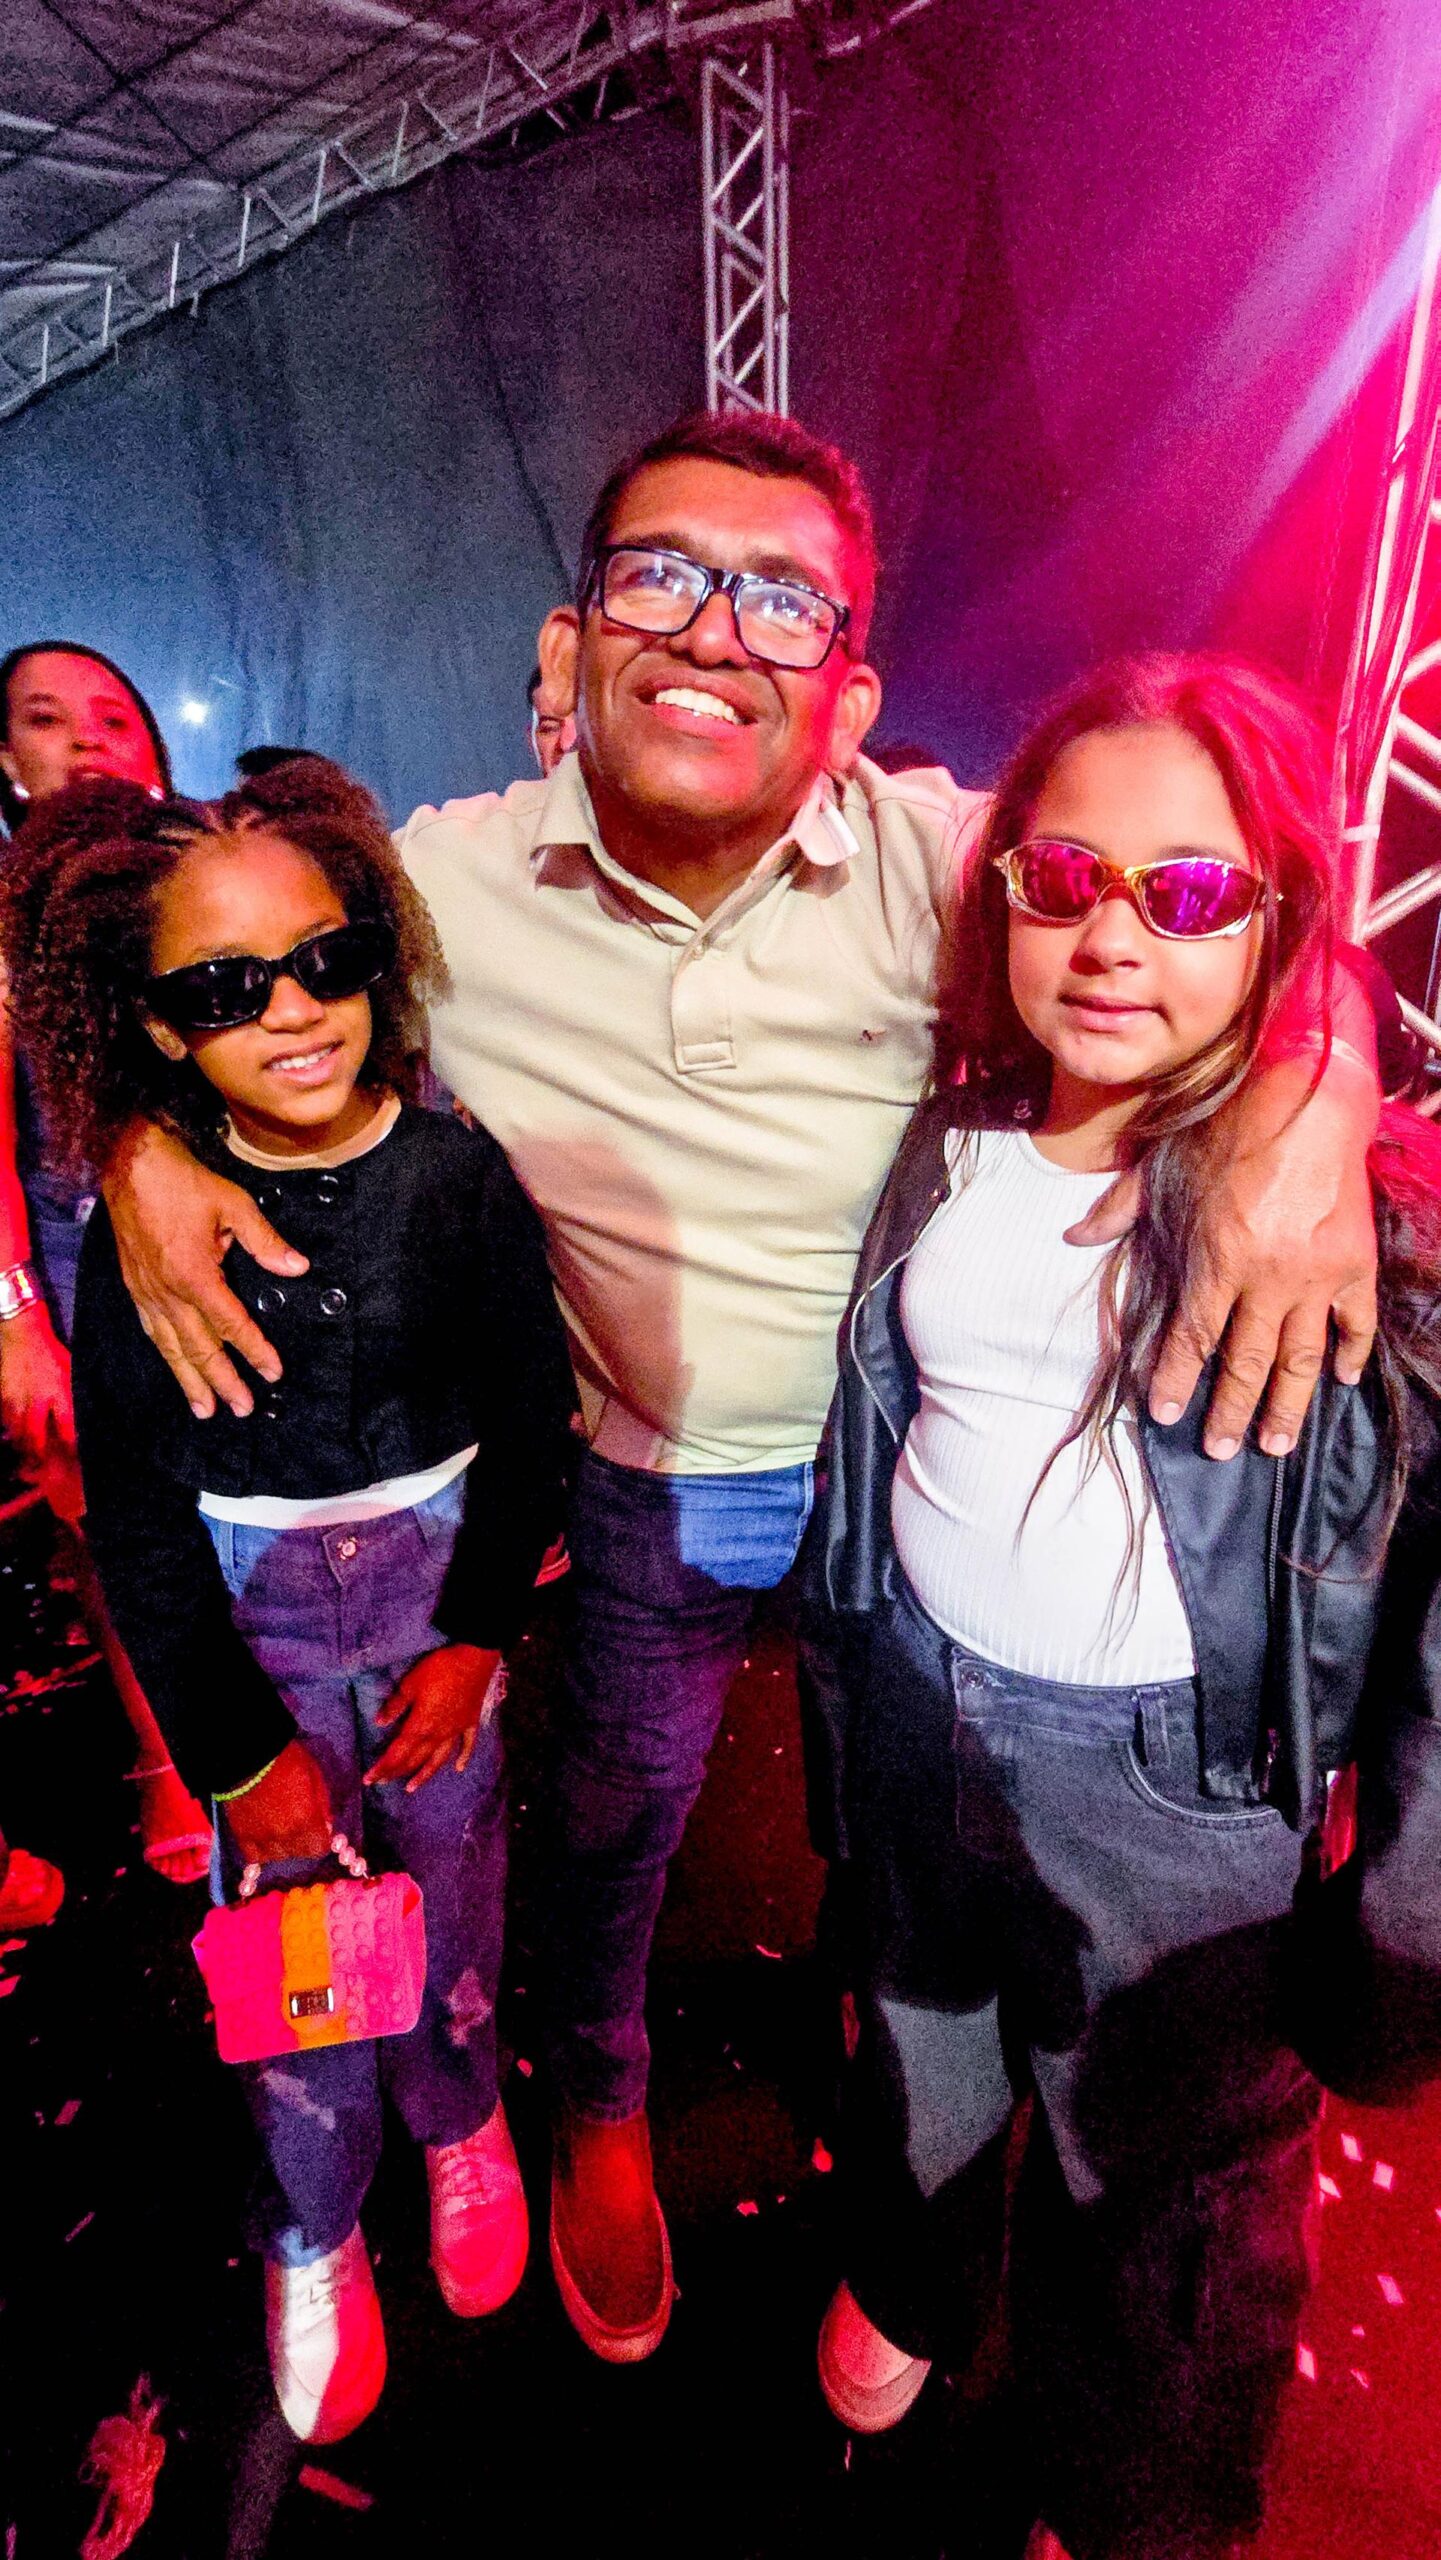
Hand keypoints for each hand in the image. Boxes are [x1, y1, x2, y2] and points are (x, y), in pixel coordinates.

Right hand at [0, 1302, 78, 1515]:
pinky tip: (15, 1437)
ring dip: (24, 1449)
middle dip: (39, 1459)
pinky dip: (11, 1432)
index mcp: (58, 1396)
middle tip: (42, 1471)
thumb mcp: (69, 1372)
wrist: (20, 1334)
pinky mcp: (2, 1399)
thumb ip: (73, 1394)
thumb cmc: (50, 1352)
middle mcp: (36, 1403)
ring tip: (28, 1462)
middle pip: (36, 1441)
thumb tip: (84, 1413)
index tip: (75, 1461)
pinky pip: (6, 1422)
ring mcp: (16, 1403)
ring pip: (18, 1435)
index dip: (71, 1450)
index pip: (67, 1431)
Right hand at [104, 1120, 307, 1418]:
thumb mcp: (234, 1204)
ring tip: (205, 1410)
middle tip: (242, 1408)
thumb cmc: (181, 1182)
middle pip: (199, 1348)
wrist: (129, 1166)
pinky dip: (166, 1355)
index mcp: (195, 1274)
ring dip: (190, 1381)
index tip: (272, 1373)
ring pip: (171, 1347)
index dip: (254, 1350)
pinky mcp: (135, 1287)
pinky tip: (175, 1367)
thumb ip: (265, 1241)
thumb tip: (297, 1267)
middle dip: (222, 1381)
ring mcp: (148, 1292)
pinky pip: (152, 1331)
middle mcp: (168, 1292)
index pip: (231, 1324)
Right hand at [223, 1739, 332, 1866]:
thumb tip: (325, 1824)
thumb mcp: (315, 1776)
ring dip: (282, 1846)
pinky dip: (261, 1850)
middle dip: (303, 1841)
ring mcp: (261, 1838)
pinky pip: (253, 1856)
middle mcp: (284, 1835)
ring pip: (277, 1856)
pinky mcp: (241, 1835)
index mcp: (306, 1820)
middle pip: (299, 1853)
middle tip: (299, 1824)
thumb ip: (322, 1805)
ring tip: (279, 1828)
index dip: (321, 1838)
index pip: (319, 1848)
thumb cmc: (286, 1760)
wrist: (247, 1754)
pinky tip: (263, 1836)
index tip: (318, 1828)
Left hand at [365, 1644, 502, 1793]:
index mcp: (420, 1726)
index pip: (398, 1753)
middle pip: (414, 1759)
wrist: (474, 1658)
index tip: (369, 1779)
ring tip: (411, 1788)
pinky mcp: (470, 1722)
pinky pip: (467, 1745)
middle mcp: (438, 1735)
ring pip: (438, 1759)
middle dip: (396, 1772)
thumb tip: (380, 1722)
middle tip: (381, 1782)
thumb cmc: (439, 1668)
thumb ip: (396, 1705)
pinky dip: (463, 1758)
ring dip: (424, 1774)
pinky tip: (458, 1769)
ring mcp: (456, 1730)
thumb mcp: (411, 1683)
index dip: (383, 1767)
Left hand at [1068, 1055, 1378, 1457]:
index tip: (1163, 1414)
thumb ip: (1117, 1210)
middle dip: (1230, 1412)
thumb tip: (1071, 1238)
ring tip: (1273, 1444)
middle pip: (1245, 1363)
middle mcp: (1267, 1278)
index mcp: (1217, 1260)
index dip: (1175, 1380)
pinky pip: (1354, 1323)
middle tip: (1222, 1452)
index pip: (1191, 1339)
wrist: (1305, 1095)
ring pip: (1300, 1358)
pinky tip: (1339, 1381)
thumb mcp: (1161, 1167)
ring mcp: (1315, 1275)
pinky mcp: (1354, 1263)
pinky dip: (1350, 1354)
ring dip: (1286, 1406)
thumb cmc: (1226, 1128)